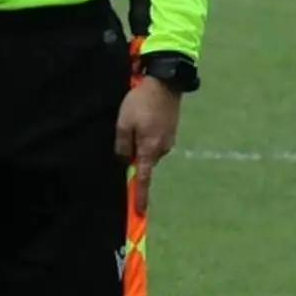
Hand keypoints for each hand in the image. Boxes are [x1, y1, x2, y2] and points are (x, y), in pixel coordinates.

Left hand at [115, 78, 181, 214]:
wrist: (166, 83)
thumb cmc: (141, 103)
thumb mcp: (123, 123)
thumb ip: (122, 145)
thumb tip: (125, 159)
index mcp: (150, 150)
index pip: (143, 179)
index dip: (140, 195)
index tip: (139, 212)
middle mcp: (162, 149)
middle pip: (145, 161)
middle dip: (135, 154)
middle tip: (127, 131)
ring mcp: (169, 140)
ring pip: (150, 149)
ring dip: (141, 141)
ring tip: (136, 119)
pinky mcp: (172, 131)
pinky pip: (156, 140)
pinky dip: (148, 134)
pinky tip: (145, 117)